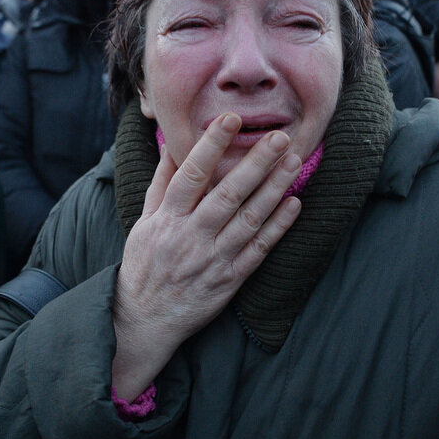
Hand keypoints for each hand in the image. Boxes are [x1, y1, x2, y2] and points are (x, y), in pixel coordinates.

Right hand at [111, 113, 302, 398]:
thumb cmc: (144, 265)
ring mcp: (212, 260)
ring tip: (294, 162)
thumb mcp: (144, 223)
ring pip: (249, 220)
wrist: (145, 319)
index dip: (211, 145)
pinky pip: (258, 251)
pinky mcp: (229, 281)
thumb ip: (161, 185)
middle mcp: (190, 237)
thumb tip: (171, 147)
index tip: (230, 119)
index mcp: (167, 220)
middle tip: (279, 137)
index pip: (190, 175)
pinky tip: (294, 205)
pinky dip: (277, 228)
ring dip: (274, 189)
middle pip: (227, 194)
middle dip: (255, 164)